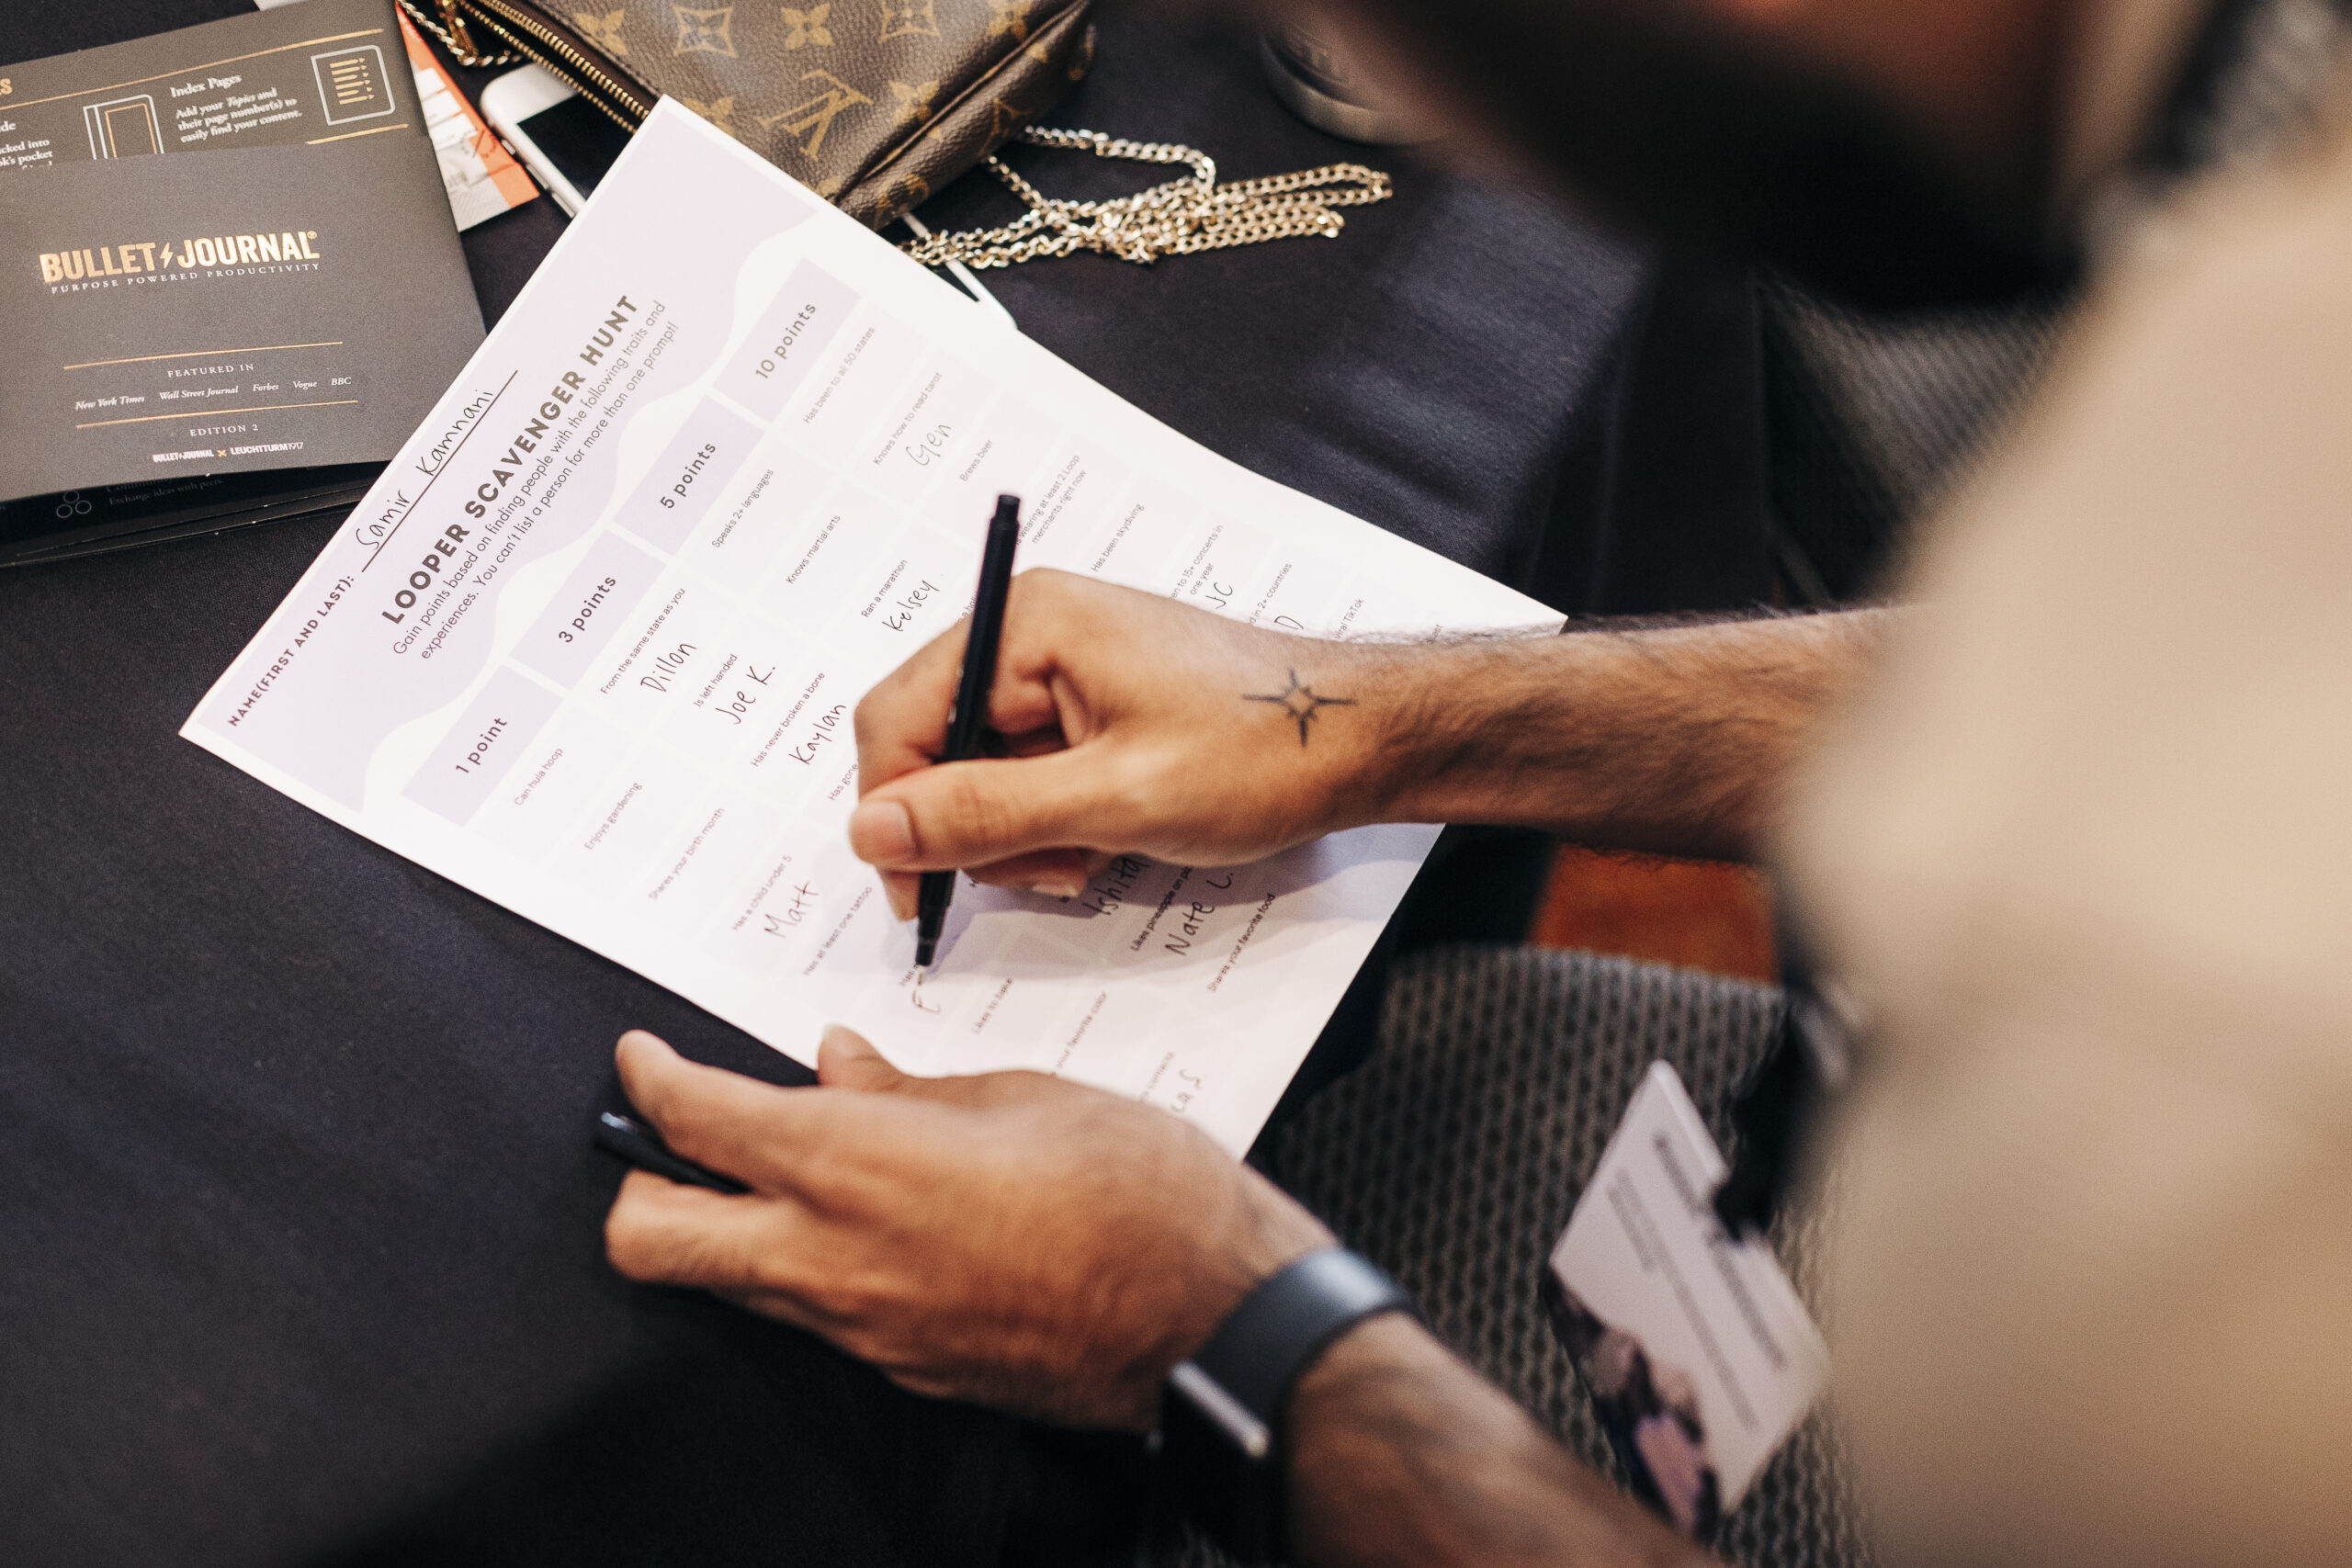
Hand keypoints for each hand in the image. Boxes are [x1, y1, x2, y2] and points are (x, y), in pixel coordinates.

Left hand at [602, 1027, 1331, 1427]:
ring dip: (728, 1227)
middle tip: (676, 1137)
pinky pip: (816, 1319)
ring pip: (729, 1287)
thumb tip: (840, 1064)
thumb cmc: (1141, 1194)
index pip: (695, 1122)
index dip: (648, 1078)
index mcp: (856, 1164)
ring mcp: (864, 1331)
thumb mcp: (1022, 1095)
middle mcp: (835, 1260)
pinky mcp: (905, 1372)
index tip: (642, 1056)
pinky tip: (875, 1226)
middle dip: (640, 1182)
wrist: (1215, 1321)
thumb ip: (909, 1086)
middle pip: (650, 1242)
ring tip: (787, 1171)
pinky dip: (813, 1267)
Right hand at [849, 568, 1396, 918]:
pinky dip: (1052, 823)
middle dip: (976, 829)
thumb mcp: (1116, 799)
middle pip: (932, 748)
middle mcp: (1031, 631)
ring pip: (978, 774)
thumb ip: (986, 813)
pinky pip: (1026, 775)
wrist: (1361, 740)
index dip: (894, 814)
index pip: (896, 718)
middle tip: (1052, 870)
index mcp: (1027, 623)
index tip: (920, 893)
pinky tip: (1108, 841)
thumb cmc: (1262, 750)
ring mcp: (1061, 668)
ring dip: (1018, 837)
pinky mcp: (1088, 705)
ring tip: (1093, 857)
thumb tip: (870, 829)